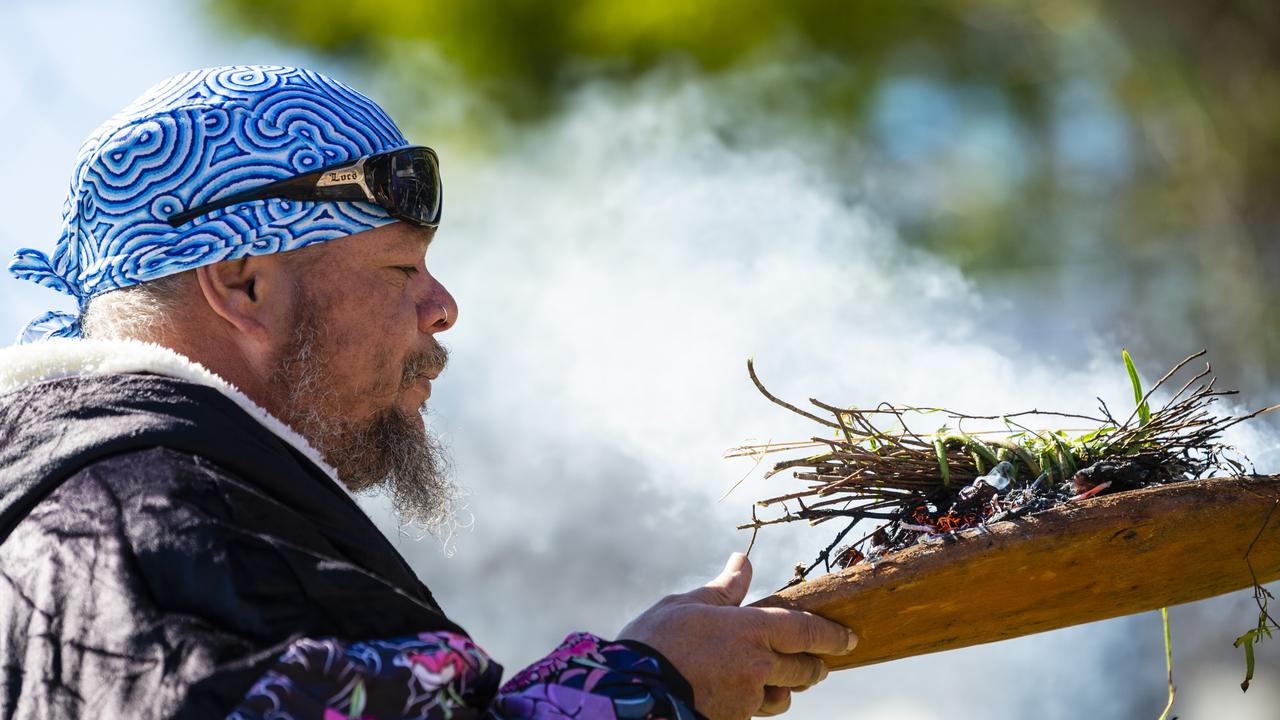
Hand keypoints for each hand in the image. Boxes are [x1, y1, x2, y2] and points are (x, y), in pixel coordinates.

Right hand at [618, 553, 856, 718]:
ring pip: (783, 697)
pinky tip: (739, 694)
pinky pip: (755, 712)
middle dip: (815, 665)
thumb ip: (723, 589)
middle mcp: (757, 666)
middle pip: (805, 669)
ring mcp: (746, 699)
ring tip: (774, 680)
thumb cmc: (655, 641)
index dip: (833, 635)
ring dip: (785, 688)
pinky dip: (754, 703)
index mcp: (750, 629)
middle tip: (817, 662)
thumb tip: (743, 563)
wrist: (630, 693)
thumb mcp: (687, 605)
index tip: (850, 638)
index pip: (807, 630)